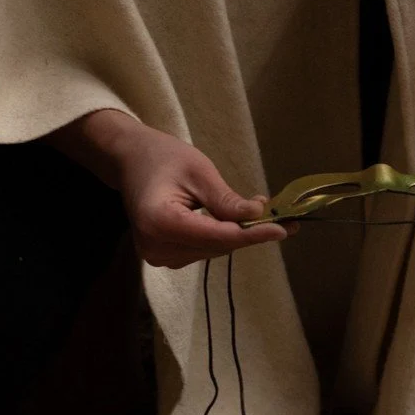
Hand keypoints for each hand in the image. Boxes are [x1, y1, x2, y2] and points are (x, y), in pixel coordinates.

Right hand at [115, 125, 292, 267]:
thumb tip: (258, 216)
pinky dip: (223, 236)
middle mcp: (156, 247)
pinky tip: (234, 221)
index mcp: (160, 222)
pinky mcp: (164, 256)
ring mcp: (158, 256)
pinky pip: (204, 250)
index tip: (283, 230)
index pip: (218, 237)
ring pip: (214, 250)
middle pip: (218, 246)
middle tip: (278, 216)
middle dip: (249, 232)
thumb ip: (226, 200)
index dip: (253, 235)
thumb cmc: (162, 158)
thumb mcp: (199, 171)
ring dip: (237, 234)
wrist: (131, 161)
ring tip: (255, 211)